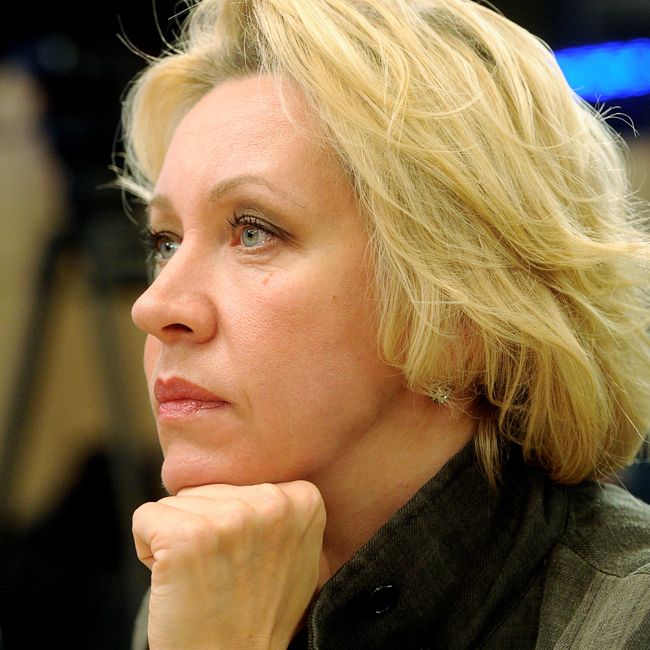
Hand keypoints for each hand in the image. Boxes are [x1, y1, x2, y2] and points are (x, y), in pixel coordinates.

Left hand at [132, 481, 326, 649]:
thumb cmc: (257, 614)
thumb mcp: (294, 554)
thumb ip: (281, 513)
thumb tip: (258, 483)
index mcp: (303, 500)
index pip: (241, 484)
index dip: (234, 523)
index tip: (249, 561)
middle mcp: (271, 502)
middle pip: (208, 490)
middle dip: (205, 528)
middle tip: (222, 575)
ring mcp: (229, 518)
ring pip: (176, 503)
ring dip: (178, 538)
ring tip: (202, 579)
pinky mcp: (185, 536)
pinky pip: (144, 517)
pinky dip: (147, 547)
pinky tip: (173, 580)